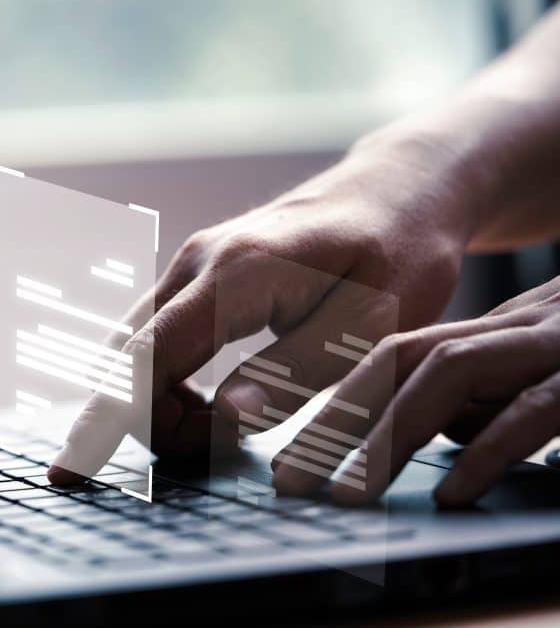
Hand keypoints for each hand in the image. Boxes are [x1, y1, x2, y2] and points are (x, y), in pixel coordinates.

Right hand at [48, 136, 475, 484]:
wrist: (393, 192)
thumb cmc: (396, 256)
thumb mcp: (369, 326)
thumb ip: (295, 373)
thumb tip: (225, 421)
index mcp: (238, 274)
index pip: (149, 357)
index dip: (107, 416)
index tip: (69, 468)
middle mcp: (195, 263)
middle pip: (125, 358)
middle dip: (145, 421)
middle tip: (219, 450)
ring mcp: (188, 265)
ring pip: (131, 350)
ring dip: (153, 404)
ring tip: (218, 431)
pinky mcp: (193, 277)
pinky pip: (150, 339)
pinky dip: (160, 384)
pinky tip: (204, 404)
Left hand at [272, 276, 559, 505]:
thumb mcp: (544, 370)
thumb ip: (491, 395)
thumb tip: (444, 431)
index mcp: (497, 329)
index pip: (396, 355)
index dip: (336, 403)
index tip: (291, 457)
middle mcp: (516, 326)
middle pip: (401, 358)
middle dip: (335, 420)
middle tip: (288, 481)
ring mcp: (554, 344)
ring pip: (450, 370)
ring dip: (390, 432)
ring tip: (350, 494)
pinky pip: (535, 406)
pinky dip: (489, 450)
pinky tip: (451, 494)